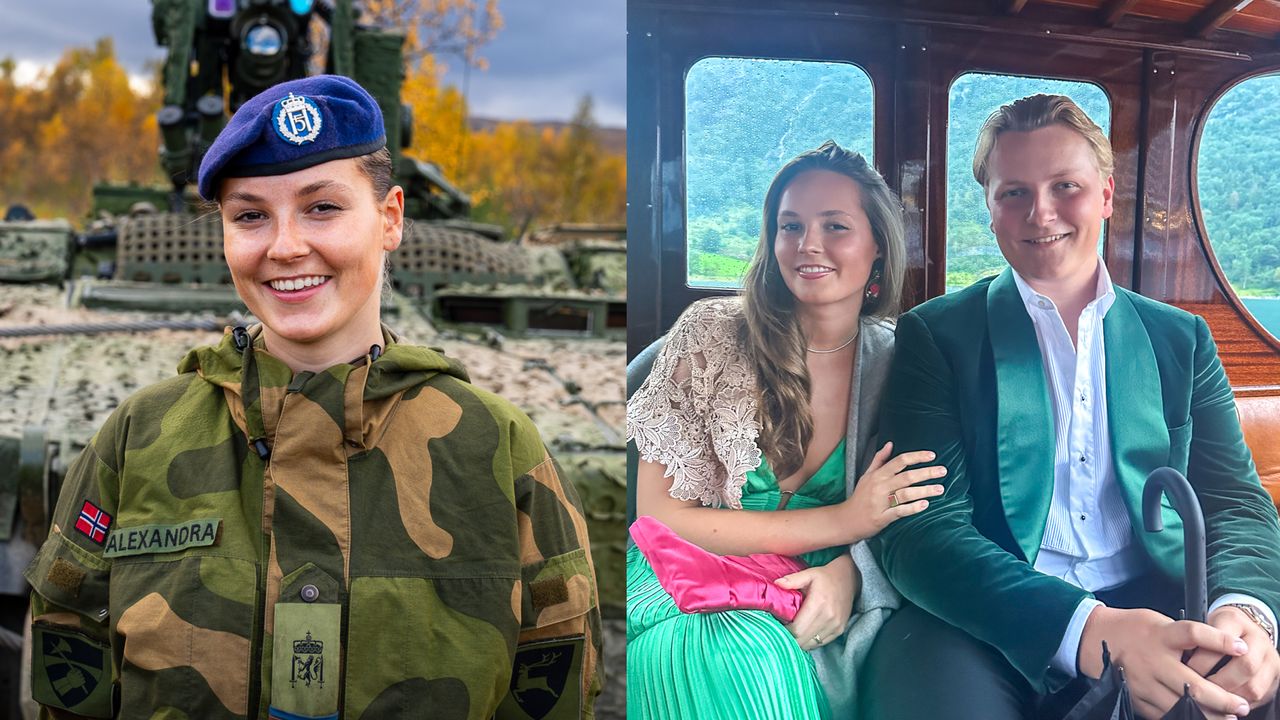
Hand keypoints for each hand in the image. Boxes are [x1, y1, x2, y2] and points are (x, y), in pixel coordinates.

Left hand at [778, 553, 858, 650]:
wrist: (849, 579)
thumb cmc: (825, 577)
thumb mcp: (809, 573)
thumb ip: (793, 579)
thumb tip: (776, 583)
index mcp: (819, 603)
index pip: (797, 629)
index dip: (784, 630)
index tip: (777, 624)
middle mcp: (828, 618)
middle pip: (802, 640)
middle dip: (789, 637)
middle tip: (781, 629)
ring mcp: (835, 626)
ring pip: (810, 644)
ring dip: (798, 641)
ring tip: (792, 630)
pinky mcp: (839, 631)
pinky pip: (819, 643)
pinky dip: (809, 641)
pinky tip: (803, 632)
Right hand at [840, 442, 945, 542]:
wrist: (846, 519)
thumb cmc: (859, 497)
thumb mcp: (866, 475)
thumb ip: (879, 460)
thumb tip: (890, 444)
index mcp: (878, 475)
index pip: (900, 461)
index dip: (917, 457)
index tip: (932, 455)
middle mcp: (880, 486)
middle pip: (907, 476)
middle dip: (927, 472)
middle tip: (943, 471)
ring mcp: (881, 502)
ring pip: (906, 493)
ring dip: (925, 490)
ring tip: (940, 489)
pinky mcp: (883, 517)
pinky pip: (900, 511)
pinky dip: (913, 508)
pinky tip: (925, 504)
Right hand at [1079, 606, 1250, 718]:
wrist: (1095, 636)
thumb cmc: (1133, 628)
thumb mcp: (1159, 622)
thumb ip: (1183, 638)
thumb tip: (1216, 654)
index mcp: (1161, 635)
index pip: (1193, 634)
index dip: (1220, 641)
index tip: (1241, 648)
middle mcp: (1152, 660)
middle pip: (1193, 685)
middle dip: (1222, 699)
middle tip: (1240, 706)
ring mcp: (1143, 682)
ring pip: (1181, 706)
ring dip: (1208, 715)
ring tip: (1226, 717)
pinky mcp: (1135, 697)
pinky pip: (1164, 714)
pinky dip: (1184, 717)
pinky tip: (1197, 717)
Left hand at [1185, 605, 1279, 710]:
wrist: (1244, 627)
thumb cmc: (1216, 628)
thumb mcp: (1204, 624)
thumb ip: (1195, 640)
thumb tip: (1180, 664)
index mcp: (1233, 620)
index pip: (1221, 638)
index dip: (1204, 658)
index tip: (1186, 668)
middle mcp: (1257, 638)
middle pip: (1244, 665)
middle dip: (1218, 681)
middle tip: (1199, 686)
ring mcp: (1270, 658)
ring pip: (1253, 686)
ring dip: (1229, 696)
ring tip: (1210, 697)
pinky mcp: (1275, 675)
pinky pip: (1258, 696)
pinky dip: (1238, 701)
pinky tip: (1223, 700)